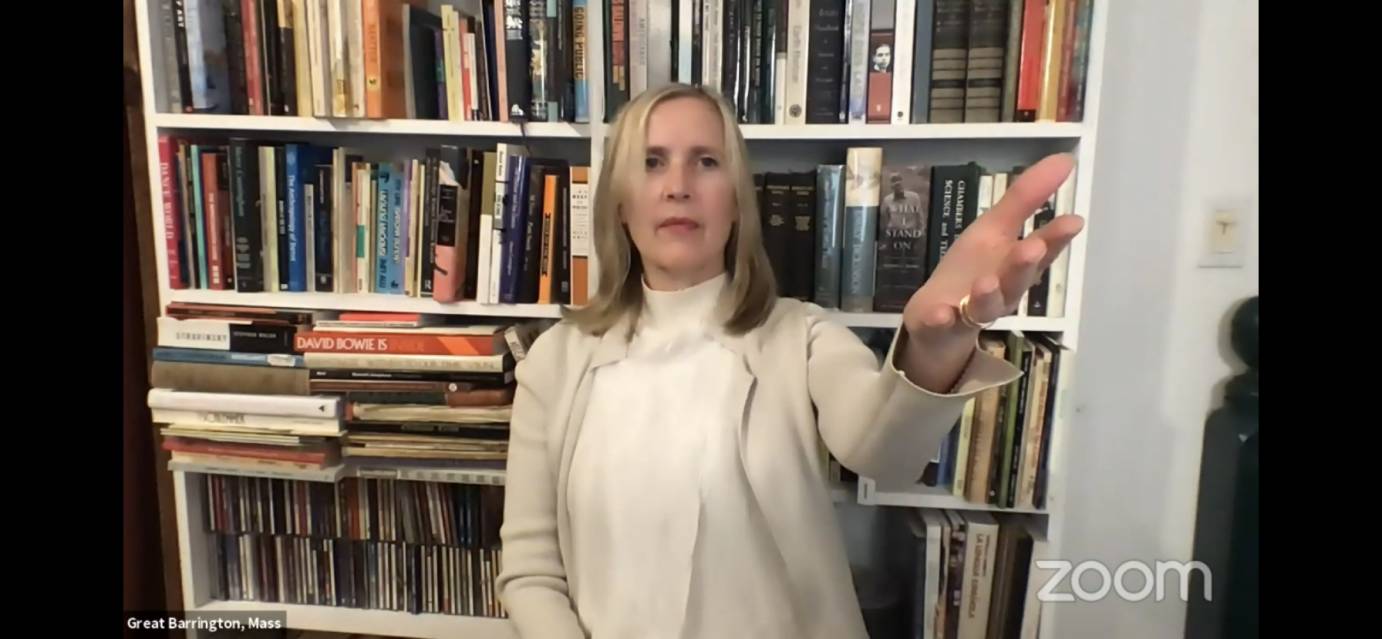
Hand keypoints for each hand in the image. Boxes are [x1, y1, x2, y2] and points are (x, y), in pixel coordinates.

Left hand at [898, 153, 1084, 390]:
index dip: (1055, 238)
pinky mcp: (940, 326)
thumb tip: (1065, 158)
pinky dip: (941, 319)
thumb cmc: (973, 273)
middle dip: (1024, 266)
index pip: (1041, 252)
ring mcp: (970, 311)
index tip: (1073, 220)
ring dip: (987, 294)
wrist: (936, 324)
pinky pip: (942, 324)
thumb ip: (1026, 198)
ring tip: (986, 282)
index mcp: (1015, 268)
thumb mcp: (995, 230)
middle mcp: (1001, 291)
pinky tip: (940, 313)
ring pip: (984, 305)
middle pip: (1016, 280)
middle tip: (1032, 249)